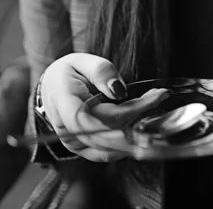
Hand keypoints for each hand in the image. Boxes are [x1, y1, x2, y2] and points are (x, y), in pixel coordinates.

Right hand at [40, 53, 167, 161]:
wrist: (52, 89)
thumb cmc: (66, 74)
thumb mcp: (82, 61)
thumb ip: (101, 71)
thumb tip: (119, 90)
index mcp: (63, 104)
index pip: (93, 117)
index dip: (125, 114)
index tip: (153, 99)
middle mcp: (67, 129)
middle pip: (109, 130)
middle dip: (140, 114)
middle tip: (160, 95)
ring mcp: (75, 143)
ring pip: (113, 143)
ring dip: (138, 126)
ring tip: (155, 102)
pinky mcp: (85, 149)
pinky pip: (110, 151)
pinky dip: (129, 140)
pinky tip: (143, 123)